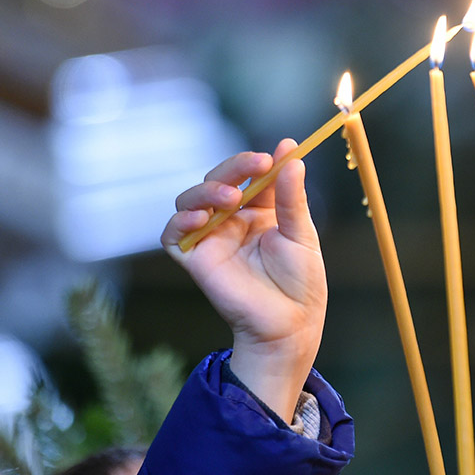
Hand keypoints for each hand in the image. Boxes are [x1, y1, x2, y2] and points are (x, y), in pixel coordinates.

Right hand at [161, 140, 325, 420]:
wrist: (291, 323)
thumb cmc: (301, 282)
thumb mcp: (301, 233)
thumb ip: (291, 195)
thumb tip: (290, 151)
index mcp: (260, 210)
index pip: (249, 174)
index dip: (256, 163)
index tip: (272, 157)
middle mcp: (232, 220)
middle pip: (218, 180)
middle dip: (233, 169)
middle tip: (256, 166)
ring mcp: (211, 238)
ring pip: (191, 200)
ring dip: (207, 191)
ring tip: (230, 198)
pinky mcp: (195, 259)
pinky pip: (173, 235)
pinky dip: (180, 221)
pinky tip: (200, 219)